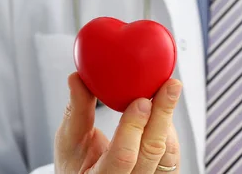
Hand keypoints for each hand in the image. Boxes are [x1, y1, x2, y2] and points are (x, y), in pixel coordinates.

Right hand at [54, 72, 181, 173]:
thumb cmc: (77, 164)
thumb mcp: (70, 142)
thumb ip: (77, 112)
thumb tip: (77, 79)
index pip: (123, 157)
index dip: (134, 128)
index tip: (142, 101)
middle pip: (152, 151)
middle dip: (162, 115)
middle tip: (169, 87)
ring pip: (168, 152)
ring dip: (167, 120)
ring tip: (168, 92)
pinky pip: (172, 153)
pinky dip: (168, 129)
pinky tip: (163, 111)